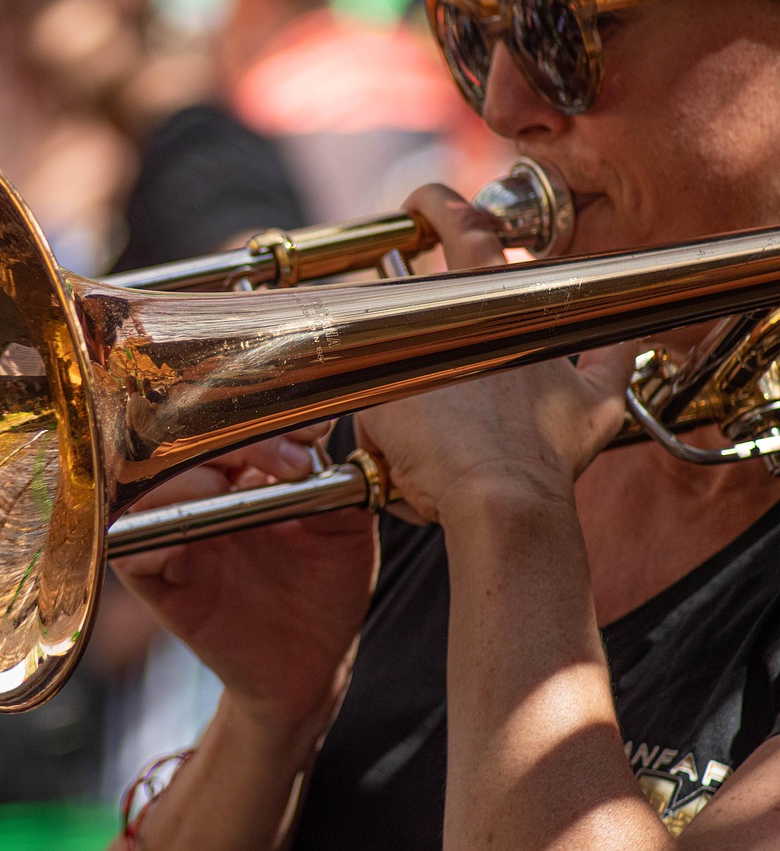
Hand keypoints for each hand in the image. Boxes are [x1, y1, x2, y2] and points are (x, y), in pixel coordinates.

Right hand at [112, 424, 378, 733]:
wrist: (311, 664)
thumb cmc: (324, 591)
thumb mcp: (343, 530)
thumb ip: (333, 483)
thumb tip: (322, 436)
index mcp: (239, 472)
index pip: (225, 423)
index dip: (261, 418)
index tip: (308, 435)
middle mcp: (198, 495)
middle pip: (180, 443)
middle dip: (229, 442)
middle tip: (286, 462)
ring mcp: (174, 536)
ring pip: (146, 487)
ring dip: (186, 482)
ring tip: (227, 492)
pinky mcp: (157, 582)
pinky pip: (129, 549)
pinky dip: (152, 536)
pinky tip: (189, 540)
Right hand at [355, 185, 634, 525]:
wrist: (495, 502)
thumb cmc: (435, 457)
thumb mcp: (379, 410)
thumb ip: (380, 379)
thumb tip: (380, 376)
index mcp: (469, 309)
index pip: (461, 228)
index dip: (439, 204)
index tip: (422, 202)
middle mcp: (519, 321)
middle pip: (504, 261)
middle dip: (474, 239)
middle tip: (449, 235)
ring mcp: (558, 359)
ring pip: (551, 305)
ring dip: (522, 301)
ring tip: (499, 308)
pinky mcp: (591, 403)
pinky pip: (612, 363)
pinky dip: (612, 351)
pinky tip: (617, 340)